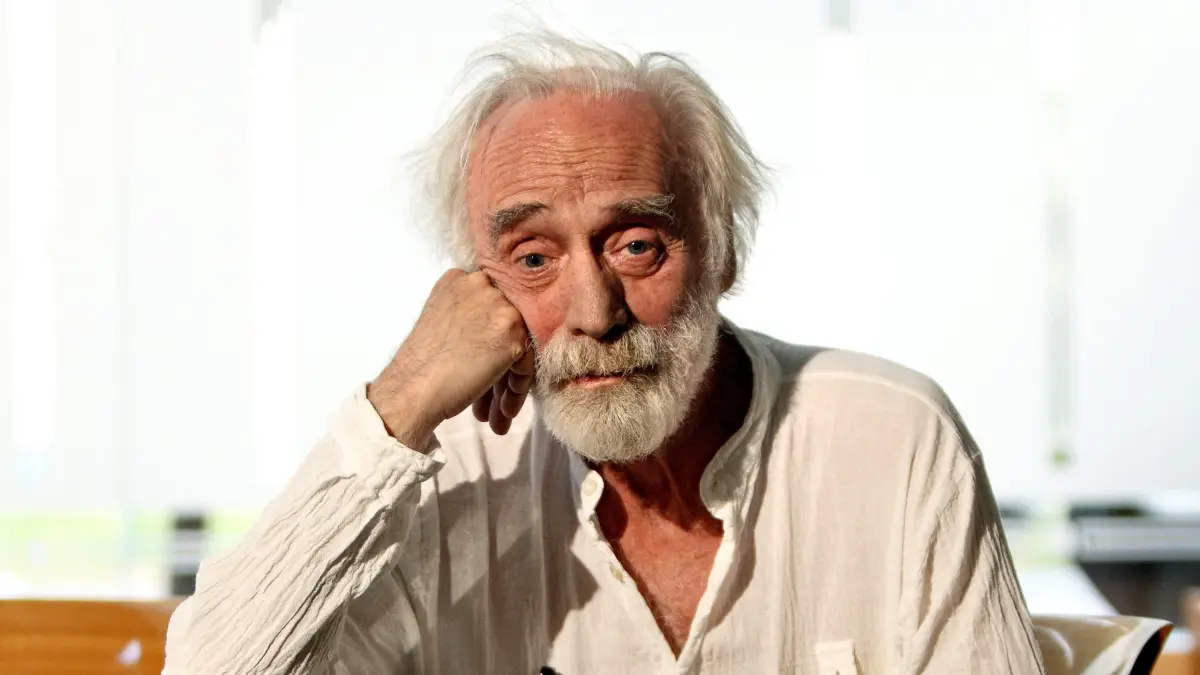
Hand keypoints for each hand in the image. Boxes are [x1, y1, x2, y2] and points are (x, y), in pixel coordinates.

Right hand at [367, 269, 533, 449]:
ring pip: (519, 345)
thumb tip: (493, 333)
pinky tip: (503, 411)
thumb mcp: (441, 320)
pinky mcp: (511, 334)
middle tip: (492, 397)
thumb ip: (468, 316)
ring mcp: (499, 307)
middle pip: (506, 326)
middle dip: (500, 365)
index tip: (481, 364)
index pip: (490, 307)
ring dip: (508, 383)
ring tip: (498, 412)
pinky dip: (517, 389)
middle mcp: (481, 285)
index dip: (488, 340)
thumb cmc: (422, 365)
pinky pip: (526, 364)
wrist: (413, 387)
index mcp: (459, 280)